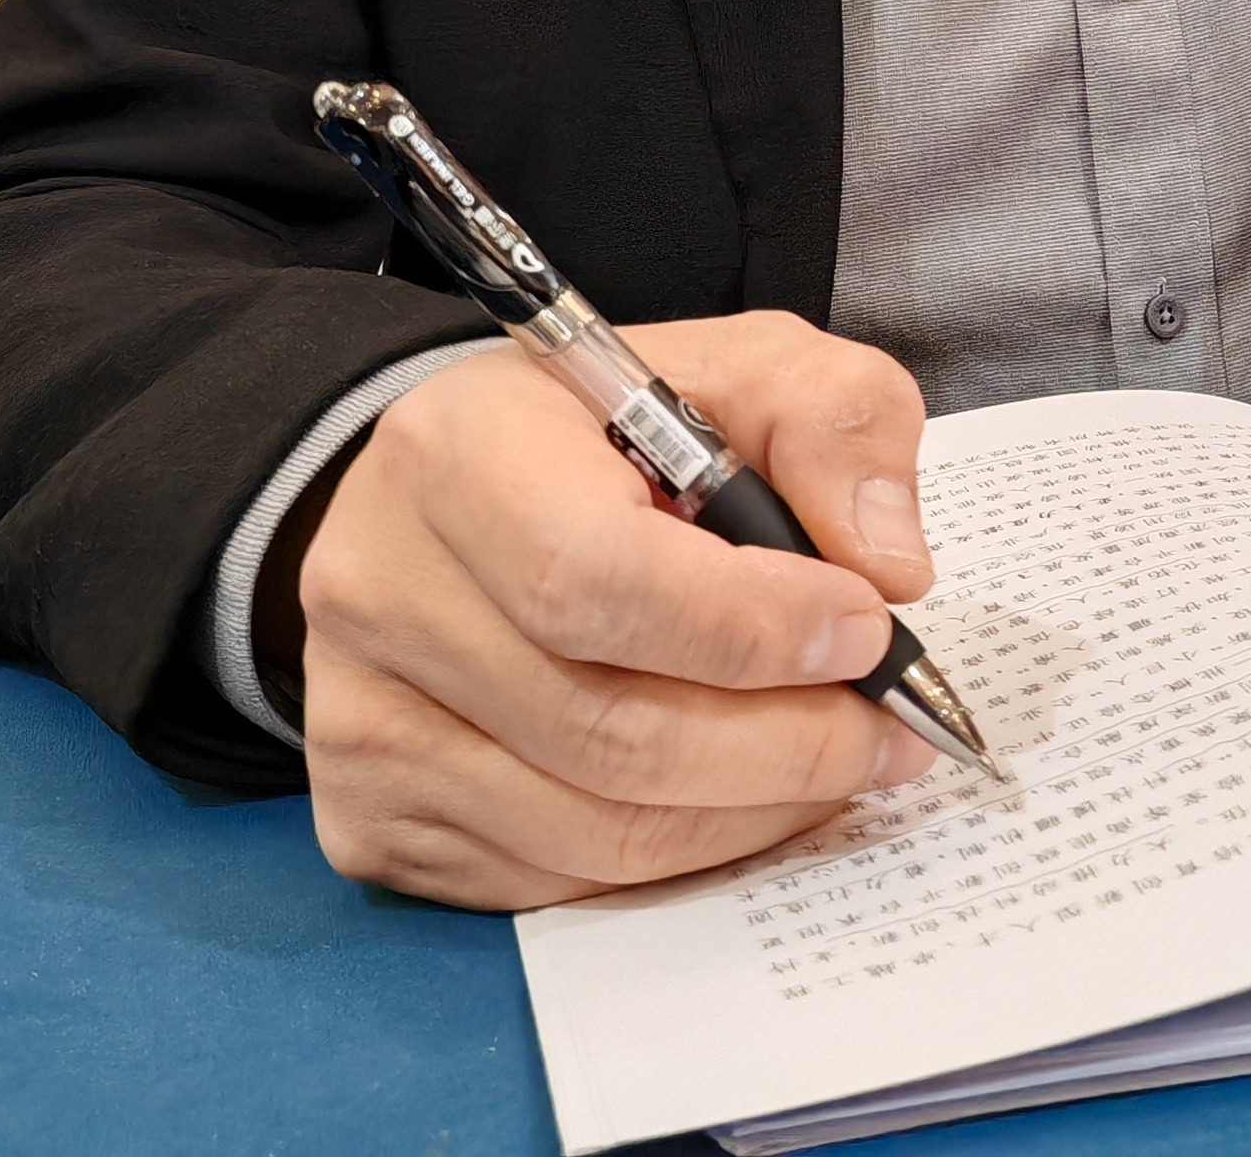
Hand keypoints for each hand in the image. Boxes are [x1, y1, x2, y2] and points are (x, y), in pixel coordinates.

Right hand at [293, 311, 939, 909]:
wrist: (445, 499)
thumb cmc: (601, 438)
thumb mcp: (733, 368)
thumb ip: (832, 420)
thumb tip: (886, 563)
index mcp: (458, 454)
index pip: (598, 578)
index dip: (751, 628)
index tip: (867, 629)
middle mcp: (381, 592)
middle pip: (609, 731)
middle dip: (786, 744)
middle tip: (888, 729)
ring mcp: (361, 723)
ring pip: (593, 832)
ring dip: (750, 815)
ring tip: (838, 765)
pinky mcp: (373, 821)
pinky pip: (555, 884)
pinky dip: (678, 859)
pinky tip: (742, 802)